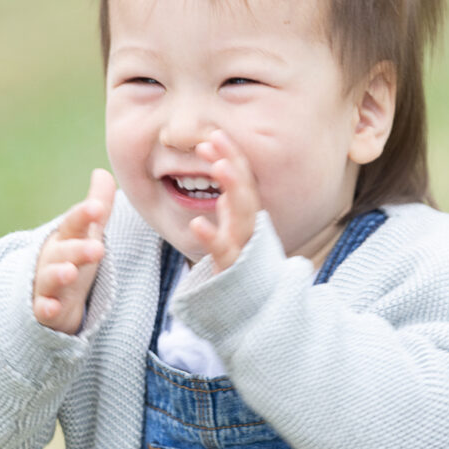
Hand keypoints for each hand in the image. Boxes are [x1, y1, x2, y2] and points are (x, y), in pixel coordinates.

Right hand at [33, 169, 115, 334]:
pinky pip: (41, 309)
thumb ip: (96, 206)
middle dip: (78, 249)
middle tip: (98, 247)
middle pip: (63, 251)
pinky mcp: (42, 308)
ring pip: (50, 277)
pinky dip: (45, 309)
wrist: (47, 296)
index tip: (97, 208)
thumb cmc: (70, 259)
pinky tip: (51, 309)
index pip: (73, 223)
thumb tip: (102, 171)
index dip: (83, 215)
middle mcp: (52, 258)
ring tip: (70, 272)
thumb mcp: (84, 234)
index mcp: (64, 238)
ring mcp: (45, 283)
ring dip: (58, 274)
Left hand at [187, 131, 260, 269]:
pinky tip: (197, 225)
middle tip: (214, 138)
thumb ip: (231, 208)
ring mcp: (244, 250)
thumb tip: (225, 183)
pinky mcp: (232, 271)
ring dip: (232, 188)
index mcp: (249, 218)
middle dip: (233, 163)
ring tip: (217, 166)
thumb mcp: (233, 232)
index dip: (232, 156)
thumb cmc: (238, 269)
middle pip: (247, 192)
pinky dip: (212, 238)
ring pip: (243, 217)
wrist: (250, 314)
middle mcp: (250, 230)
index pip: (244, 181)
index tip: (214, 135)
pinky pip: (224, 253)